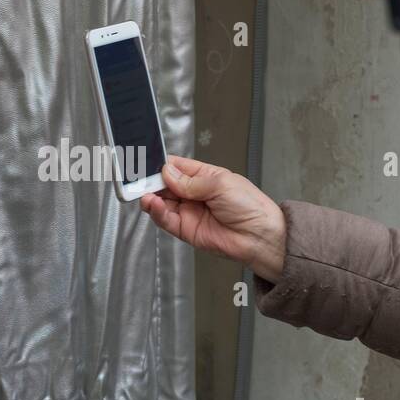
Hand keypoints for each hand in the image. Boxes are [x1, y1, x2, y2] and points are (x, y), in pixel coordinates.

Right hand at [140, 155, 286, 282]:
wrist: (259, 236)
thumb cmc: (250, 207)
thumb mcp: (220, 184)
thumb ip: (190, 181)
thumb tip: (167, 172)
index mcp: (204, 176)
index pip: (176, 167)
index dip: (161, 165)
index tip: (146, 163)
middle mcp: (194, 193)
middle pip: (164, 185)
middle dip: (151, 181)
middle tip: (140, 179)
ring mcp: (189, 212)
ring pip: (162, 203)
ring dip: (150, 197)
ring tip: (145, 193)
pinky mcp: (186, 230)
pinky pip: (166, 220)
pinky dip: (156, 212)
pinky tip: (152, 204)